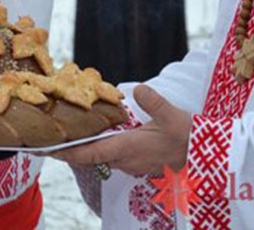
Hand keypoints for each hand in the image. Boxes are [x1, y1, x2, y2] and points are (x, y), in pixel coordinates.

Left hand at [51, 85, 190, 175]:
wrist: (206, 155)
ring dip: (83, 148)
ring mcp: (131, 163)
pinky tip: (94, 132)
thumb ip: (155, 103)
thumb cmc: (189, 136)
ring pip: (100, 157)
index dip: (68, 153)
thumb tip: (139, 89)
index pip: (90, 154)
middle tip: (47, 137)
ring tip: (65, 132)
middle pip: (89, 157)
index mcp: (129, 148)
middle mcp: (126, 160)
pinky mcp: (137, 161)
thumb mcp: (173, 116)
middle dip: (69, 149)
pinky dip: (98, 146)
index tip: (47, 149)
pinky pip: (111, 156)